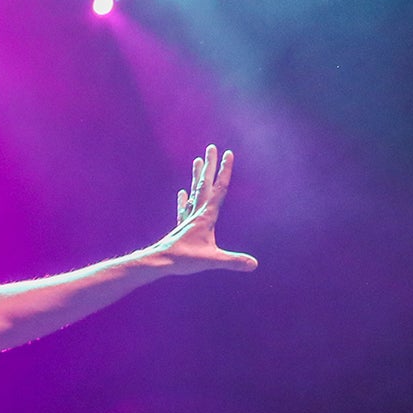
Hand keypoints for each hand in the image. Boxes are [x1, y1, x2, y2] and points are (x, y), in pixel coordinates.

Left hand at [151, 145, 257, 275]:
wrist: (159, 262)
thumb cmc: (184, 260)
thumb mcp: (211, 260)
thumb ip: (232, 261)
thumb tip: (254, 264)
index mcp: (206, 216)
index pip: (219, 189)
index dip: (225, 171)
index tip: (228, 153)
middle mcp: (197, 213)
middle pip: (205, 184)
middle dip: (210, 166)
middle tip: (211, 147)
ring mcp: (188, 219)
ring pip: (194, 192)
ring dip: (197, 176)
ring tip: (197, 161)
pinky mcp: (181, 227)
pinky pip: (184, 208)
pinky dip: (184, 199)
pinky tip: (182, 192)